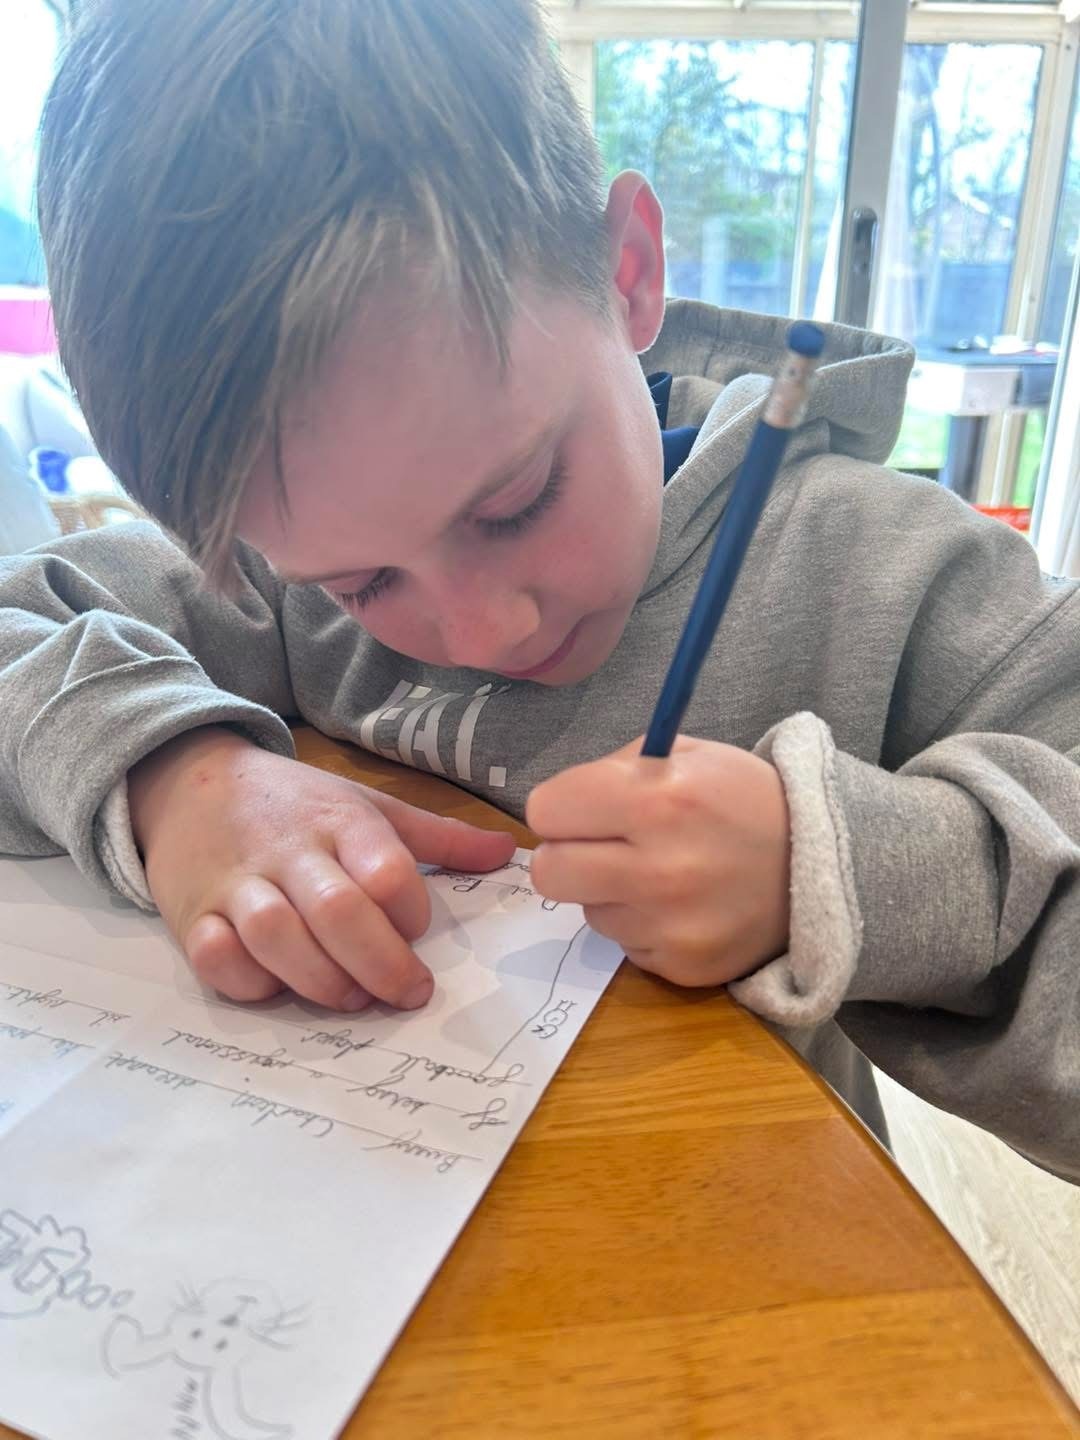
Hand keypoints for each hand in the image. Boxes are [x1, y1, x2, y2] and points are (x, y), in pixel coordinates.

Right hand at [129, 727, 515, 1009]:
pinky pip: (217, 958)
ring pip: (277, 938)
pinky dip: (248, 981)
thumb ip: (436, 838)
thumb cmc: (294, 804)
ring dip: (321, 981)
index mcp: (340, 822)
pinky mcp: (193, 915)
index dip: (412, 913)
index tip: (419, 933)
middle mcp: (290, 852)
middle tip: (406, 993)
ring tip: (351, 998)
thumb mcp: (367, 807)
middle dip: (381, 965)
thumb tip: (507, 853)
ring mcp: (237, 883)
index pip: (388, 871)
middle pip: (339, 912)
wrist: (189, 782)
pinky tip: (276, 986)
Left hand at [527, 736, 789, 987]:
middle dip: (563, 855)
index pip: (547, 811)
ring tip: (659, 874)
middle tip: (596, 847)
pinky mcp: (684, 966)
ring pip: (587, 911)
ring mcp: (672, 926)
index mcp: (657, 798)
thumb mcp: (687, 755)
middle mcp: (660, 868)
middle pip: (548, 872)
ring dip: (609, 892)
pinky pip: (625, 944)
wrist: (823, 865)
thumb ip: (618, 769)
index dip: (559, 807)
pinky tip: (682, 905)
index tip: (578, 809)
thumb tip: (560, 805)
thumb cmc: (744, 799)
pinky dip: (642, 924)